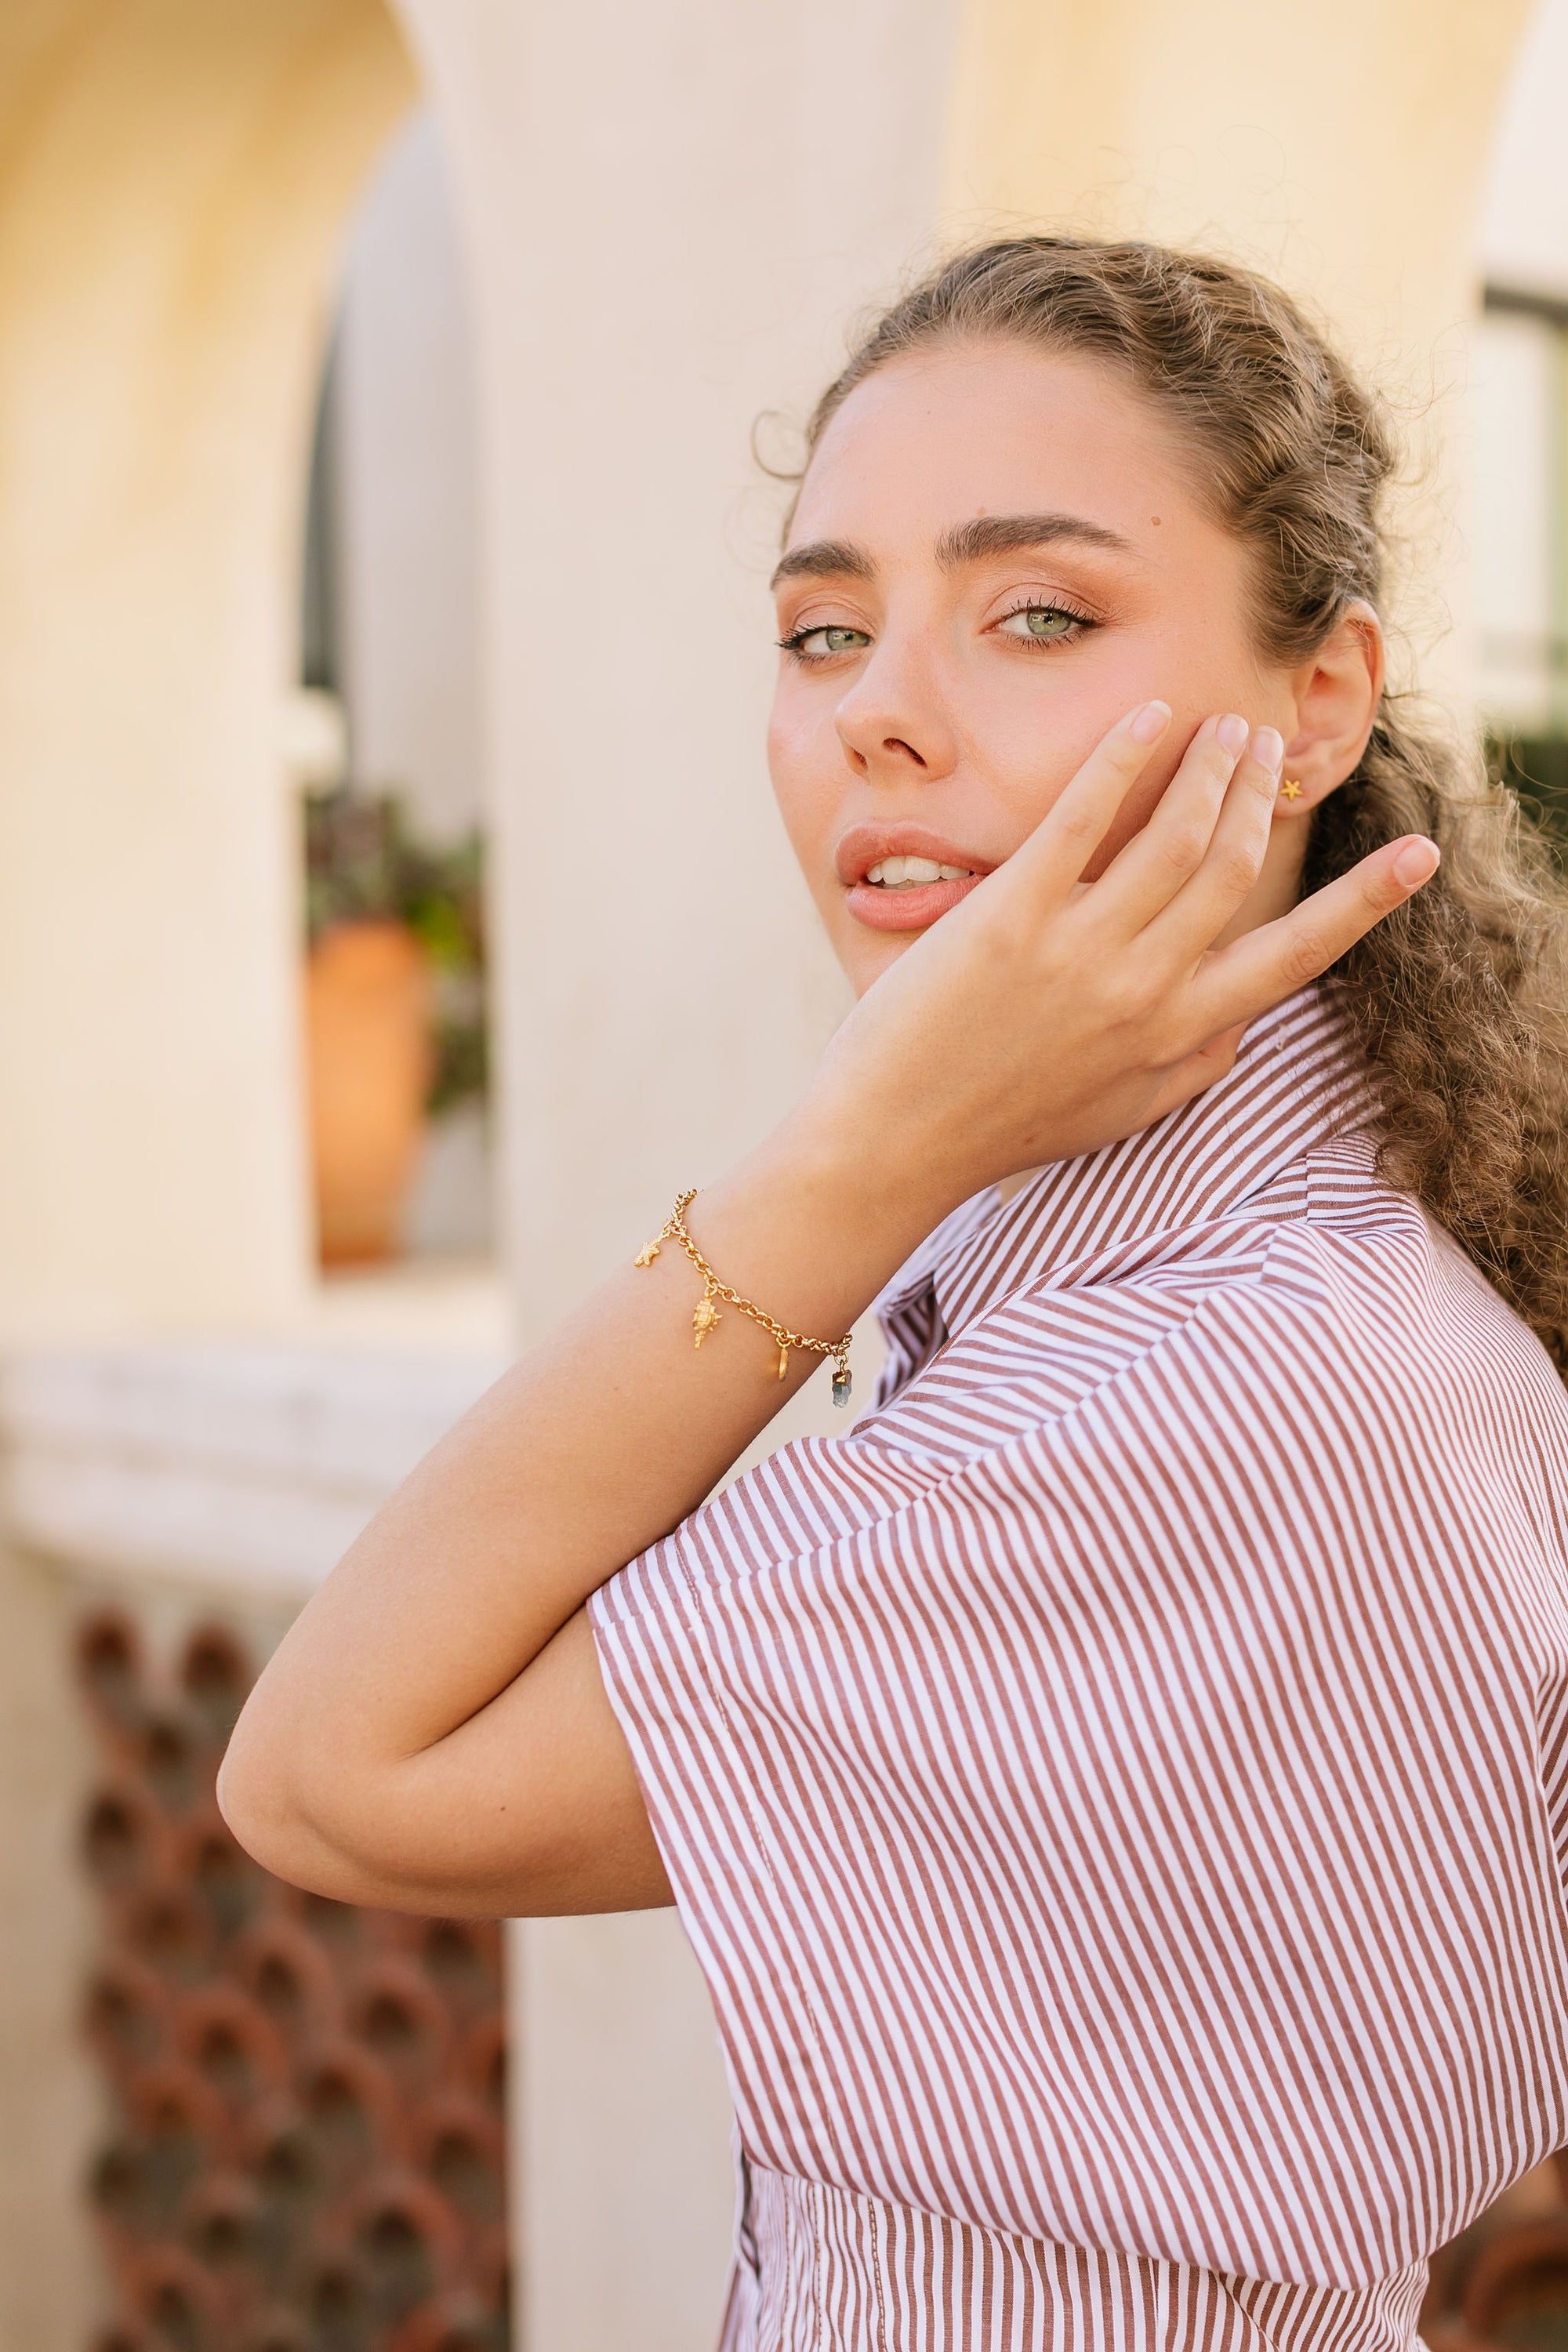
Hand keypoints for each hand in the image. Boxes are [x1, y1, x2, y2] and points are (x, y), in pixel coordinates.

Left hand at [784, 700, 1437, 1228]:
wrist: (894, 1143)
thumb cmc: (1005, 1128)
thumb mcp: (1124, 1113)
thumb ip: (1193, 1066)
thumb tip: (1244, 1028)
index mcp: (1181, 1036)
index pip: (1298, 956)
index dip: (1366, 901)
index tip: (1419, 855)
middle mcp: (1145, 989)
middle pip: (1235, 866)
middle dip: (1262, 795)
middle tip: (1268, 745)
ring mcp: (1081, 949)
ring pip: (1178, 832)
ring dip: (1212, 766)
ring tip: (1224, 726)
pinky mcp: (1012, 916)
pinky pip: (1084, 815)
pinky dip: (1127, 756)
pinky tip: (1150, 718)